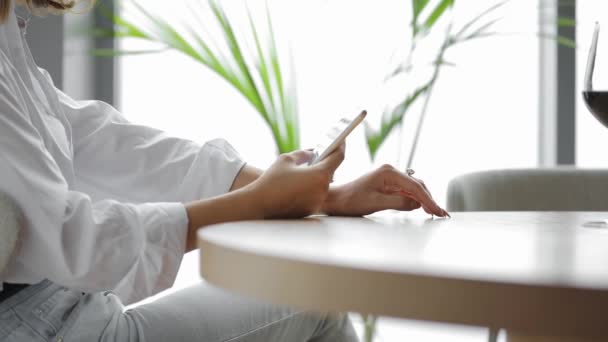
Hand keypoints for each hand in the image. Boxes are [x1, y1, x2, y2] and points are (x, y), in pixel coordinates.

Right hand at [247, 145, 344, 218]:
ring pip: (322, 184)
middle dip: (326, 162)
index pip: (337, 157)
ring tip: (312, 166)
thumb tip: (312, 152)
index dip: (340, 147)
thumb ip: (303, 154)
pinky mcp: (311, 210)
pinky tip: (303, 182)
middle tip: (323, 152)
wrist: (259, 204)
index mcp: (319, 175)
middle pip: (330, 172)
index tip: (341, 140)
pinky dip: (311, 187)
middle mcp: (322, 190)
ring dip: (318, 176)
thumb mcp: (286, 159)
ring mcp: (317, 202)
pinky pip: (315, 195)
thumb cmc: (272, 180)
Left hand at [322, 164, 448, 216]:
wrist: (336, 200)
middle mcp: (390, 172)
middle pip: (417, 185)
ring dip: (424, 200)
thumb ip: (398, 202)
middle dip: (430, 199)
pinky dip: (415, 200)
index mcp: (388, 172)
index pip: (414, 186)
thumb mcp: (376, 203)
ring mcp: (389, 179)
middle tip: (441, 213)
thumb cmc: (351, 200)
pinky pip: (406, 192)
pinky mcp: (388, 186)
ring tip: (435, 212)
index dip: (428, 199)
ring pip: (413, 188)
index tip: (437, 211)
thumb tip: (416, 204)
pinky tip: (423, 207)